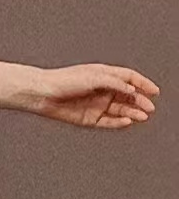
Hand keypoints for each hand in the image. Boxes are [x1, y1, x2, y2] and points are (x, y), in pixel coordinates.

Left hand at [29, 63, 159, 128]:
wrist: (44, 95)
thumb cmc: (64, 81)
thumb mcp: (94, 77)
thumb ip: (115, 83)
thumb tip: (132, 91)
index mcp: (104, 75)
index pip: (129, 78)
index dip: (143, 84)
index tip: (155, 91)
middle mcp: (102, 90)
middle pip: (127, 96)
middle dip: (140, 102)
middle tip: (150, 108)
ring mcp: (97, 105)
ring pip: (120, 110)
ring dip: (132, 113)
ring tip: (142, 116)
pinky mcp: (90, 118)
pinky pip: (108, 122)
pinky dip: (119, 122)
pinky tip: (127, 121)